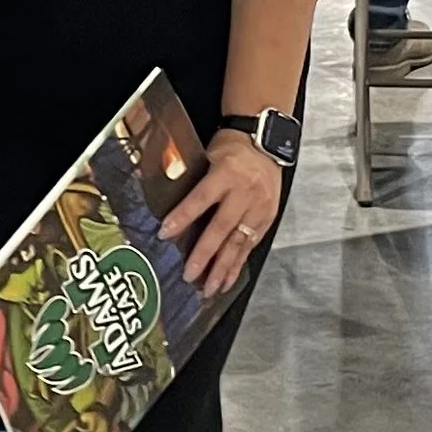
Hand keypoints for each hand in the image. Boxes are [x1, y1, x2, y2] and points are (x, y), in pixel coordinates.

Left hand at [158, 127, 284, 299]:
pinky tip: (227, 280)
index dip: (182, 217)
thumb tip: (165, 202)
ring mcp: (258, 208)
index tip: (164, 233)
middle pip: (222, 227)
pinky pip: (250, 246)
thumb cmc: (231, 149)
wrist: (265, 142)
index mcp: (226, 174)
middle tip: (189, 274)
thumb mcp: (207, 155)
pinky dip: (237, 265)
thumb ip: (191, 179)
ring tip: (209, 288)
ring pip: (239, 242)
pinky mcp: (267, 218)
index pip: (201, 199)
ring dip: (223, 268)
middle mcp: (245, 193)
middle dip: (205, 254)